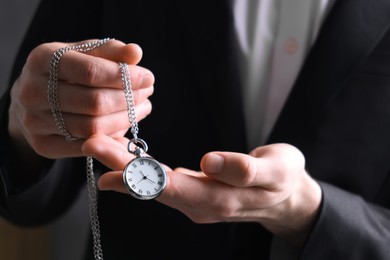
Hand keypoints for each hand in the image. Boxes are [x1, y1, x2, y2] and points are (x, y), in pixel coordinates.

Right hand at [8, 39, 153, 159]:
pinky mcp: (42, 144)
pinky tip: (126, 123)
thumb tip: (136, 52)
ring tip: (142, 107)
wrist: (32, 98)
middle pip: (94, 102)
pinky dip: (112, 136)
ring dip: (126, 118)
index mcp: (42, 60)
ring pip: (93, 127)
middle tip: (147, 93)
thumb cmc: (66, 71)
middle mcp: (32, 91)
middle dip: (129, 99)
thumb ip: (110, 51)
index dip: (125, 77)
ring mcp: (34, 121)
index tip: (148, 77)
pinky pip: (87, 145)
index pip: (91, 72)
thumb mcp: (84, 53)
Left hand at [83, 135, 321, 246]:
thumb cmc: (284, 178)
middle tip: (91, 143)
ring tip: (100, 148)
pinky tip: (124, 164)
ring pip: (155, 186)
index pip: (169, 187)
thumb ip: (245, 169)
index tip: (106, 157)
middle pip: (154, 187)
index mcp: (219, 199)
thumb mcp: (276, 171)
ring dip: (126, 168)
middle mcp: (200, 206)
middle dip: (121, 167)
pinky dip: (141, 172)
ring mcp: (197, 201)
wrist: (288, 197)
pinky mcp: (196, 192)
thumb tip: (208, 163)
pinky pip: (163, 184)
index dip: (138, 174)